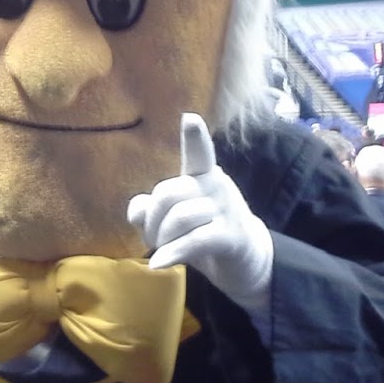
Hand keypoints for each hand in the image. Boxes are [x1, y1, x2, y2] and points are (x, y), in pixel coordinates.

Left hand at [127, 113, 273, 309]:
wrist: (246, 262)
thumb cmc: (204, 233)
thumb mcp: (173, 221)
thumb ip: (150, 211)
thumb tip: (137, 213)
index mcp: (202, 176)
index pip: (198, 153)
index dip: (194, 138)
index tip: (190, 118)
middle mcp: (216, 186)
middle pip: (169, 192)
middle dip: (152, 220)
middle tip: (154, 240)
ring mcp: (227, 210)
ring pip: (180, 216)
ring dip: (163, 240)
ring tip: (164, 252)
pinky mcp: (233, 236)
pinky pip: (194, 240)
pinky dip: (172, 253)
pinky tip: (157, 264)